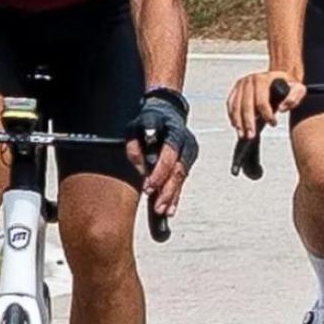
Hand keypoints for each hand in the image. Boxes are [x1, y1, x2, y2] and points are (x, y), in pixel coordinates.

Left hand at [125, 91, 197, 217]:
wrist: (167, 112)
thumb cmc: (148, 120)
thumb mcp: (134, 127)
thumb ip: (135, 147)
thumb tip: (142, 169)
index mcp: (173, 131)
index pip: (169, 154)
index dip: (159, 172)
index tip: (148, 187)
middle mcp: (185, 141)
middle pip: (178, 169)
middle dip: (167, 190)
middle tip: (157, 205)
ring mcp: (189, 151)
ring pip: (182, 178)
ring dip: (172, 196)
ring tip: (163, 211)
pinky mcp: (189, 160)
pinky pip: (182, 180)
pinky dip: (176, 195)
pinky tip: (170, 208)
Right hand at [225, 69, 304, 139]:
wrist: (277, 78)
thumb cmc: (286, 85)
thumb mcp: (298, 88)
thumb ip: (294, 97)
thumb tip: (282, 108)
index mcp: (263, 79)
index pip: (261, 101)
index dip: (267, 115)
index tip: (273, 123)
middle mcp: (250, 81)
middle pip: (246, 106)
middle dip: (248, 123)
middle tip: (251, 135)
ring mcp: (241, 85)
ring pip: (236, 106)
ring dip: (238, 122)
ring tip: (243, 134)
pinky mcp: (236, 89)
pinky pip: (231, 104)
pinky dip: (232, 116)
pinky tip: (236, 125)